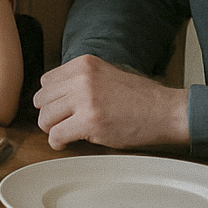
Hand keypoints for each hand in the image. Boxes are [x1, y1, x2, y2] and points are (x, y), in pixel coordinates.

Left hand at [34, 54, 189, 149]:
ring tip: (64, 133)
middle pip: (41, 100)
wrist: (166, 111)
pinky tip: (66, 143)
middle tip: (61, 124)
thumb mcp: (106, 75)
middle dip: (49, 115)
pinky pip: (56, 135)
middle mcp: (81, 78)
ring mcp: (85, 99)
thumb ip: (80, 81)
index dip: (52, 100)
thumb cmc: (140, 98)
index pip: (46, 82)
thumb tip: (55, 97)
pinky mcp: (90, 121)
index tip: (60, 110)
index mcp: (83, 64)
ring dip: (52, 130)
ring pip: (44, 118)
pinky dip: (57, 143)